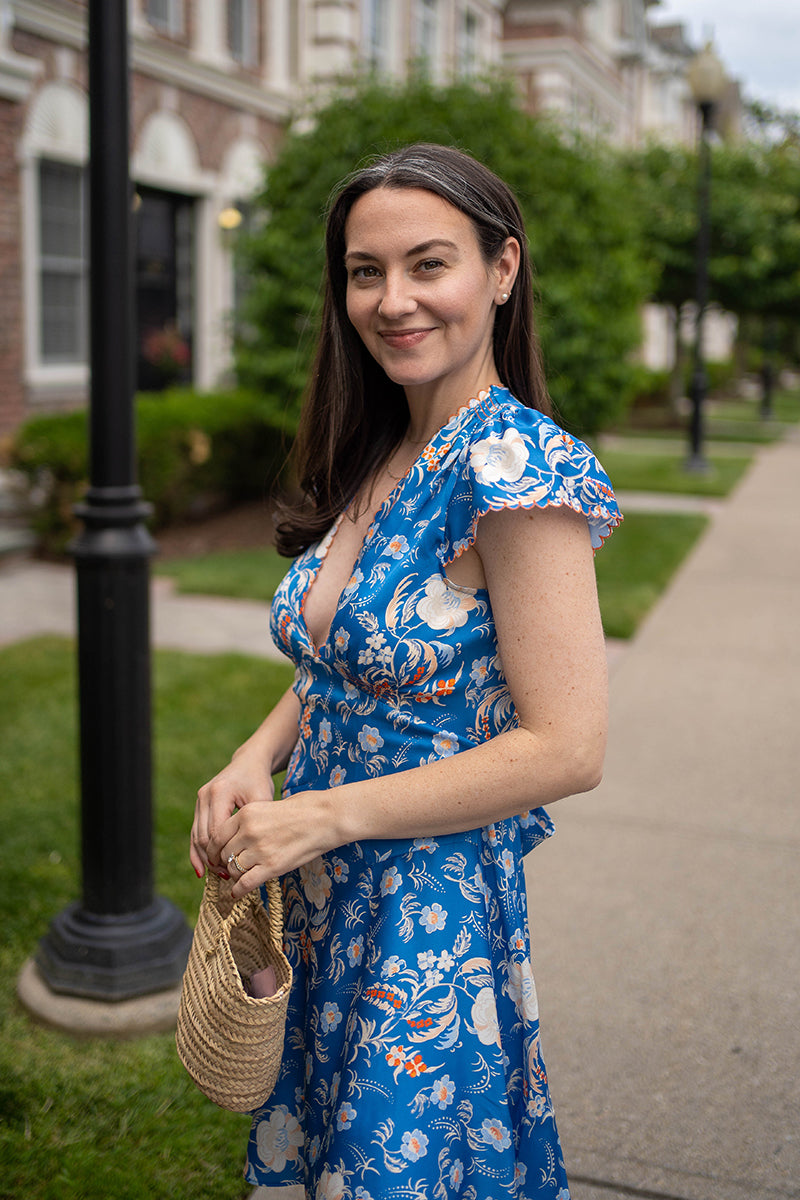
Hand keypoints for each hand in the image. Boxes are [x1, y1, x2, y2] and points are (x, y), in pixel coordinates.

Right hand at [190, 748, 275, 877]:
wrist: (248, 763)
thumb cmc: (259, 781)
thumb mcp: (262, 799)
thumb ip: (254, 822)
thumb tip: (252, 853)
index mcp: (219, 793)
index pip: (216, 831)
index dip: (224, 853)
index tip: (236, 868)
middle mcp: (204, 796)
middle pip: (203, 836)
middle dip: (213, 859)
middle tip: (227, 875)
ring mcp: (199, 800)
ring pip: (196, 836)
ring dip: (205, 858)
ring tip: (218, 874)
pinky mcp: (199, 805)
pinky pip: (195, 832)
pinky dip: (198, 851)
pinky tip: (202, 870)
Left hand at [207, 790, 335, 898]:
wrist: (326, 818)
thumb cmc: (303, 809)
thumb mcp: (268, 806)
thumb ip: (250, 821)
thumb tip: (237, 837)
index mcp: (246, 813)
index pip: (217, 836)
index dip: (214, 849)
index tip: (217, 855)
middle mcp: (248, 831)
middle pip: (224, 853)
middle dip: (225, 862)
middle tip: (228, 868)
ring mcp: (260, 850)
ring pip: (233, 869)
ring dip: (235, 875)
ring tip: (240, 876)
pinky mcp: (272, 867)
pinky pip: (245, 883)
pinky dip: (238, 890)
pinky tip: (237, 893)